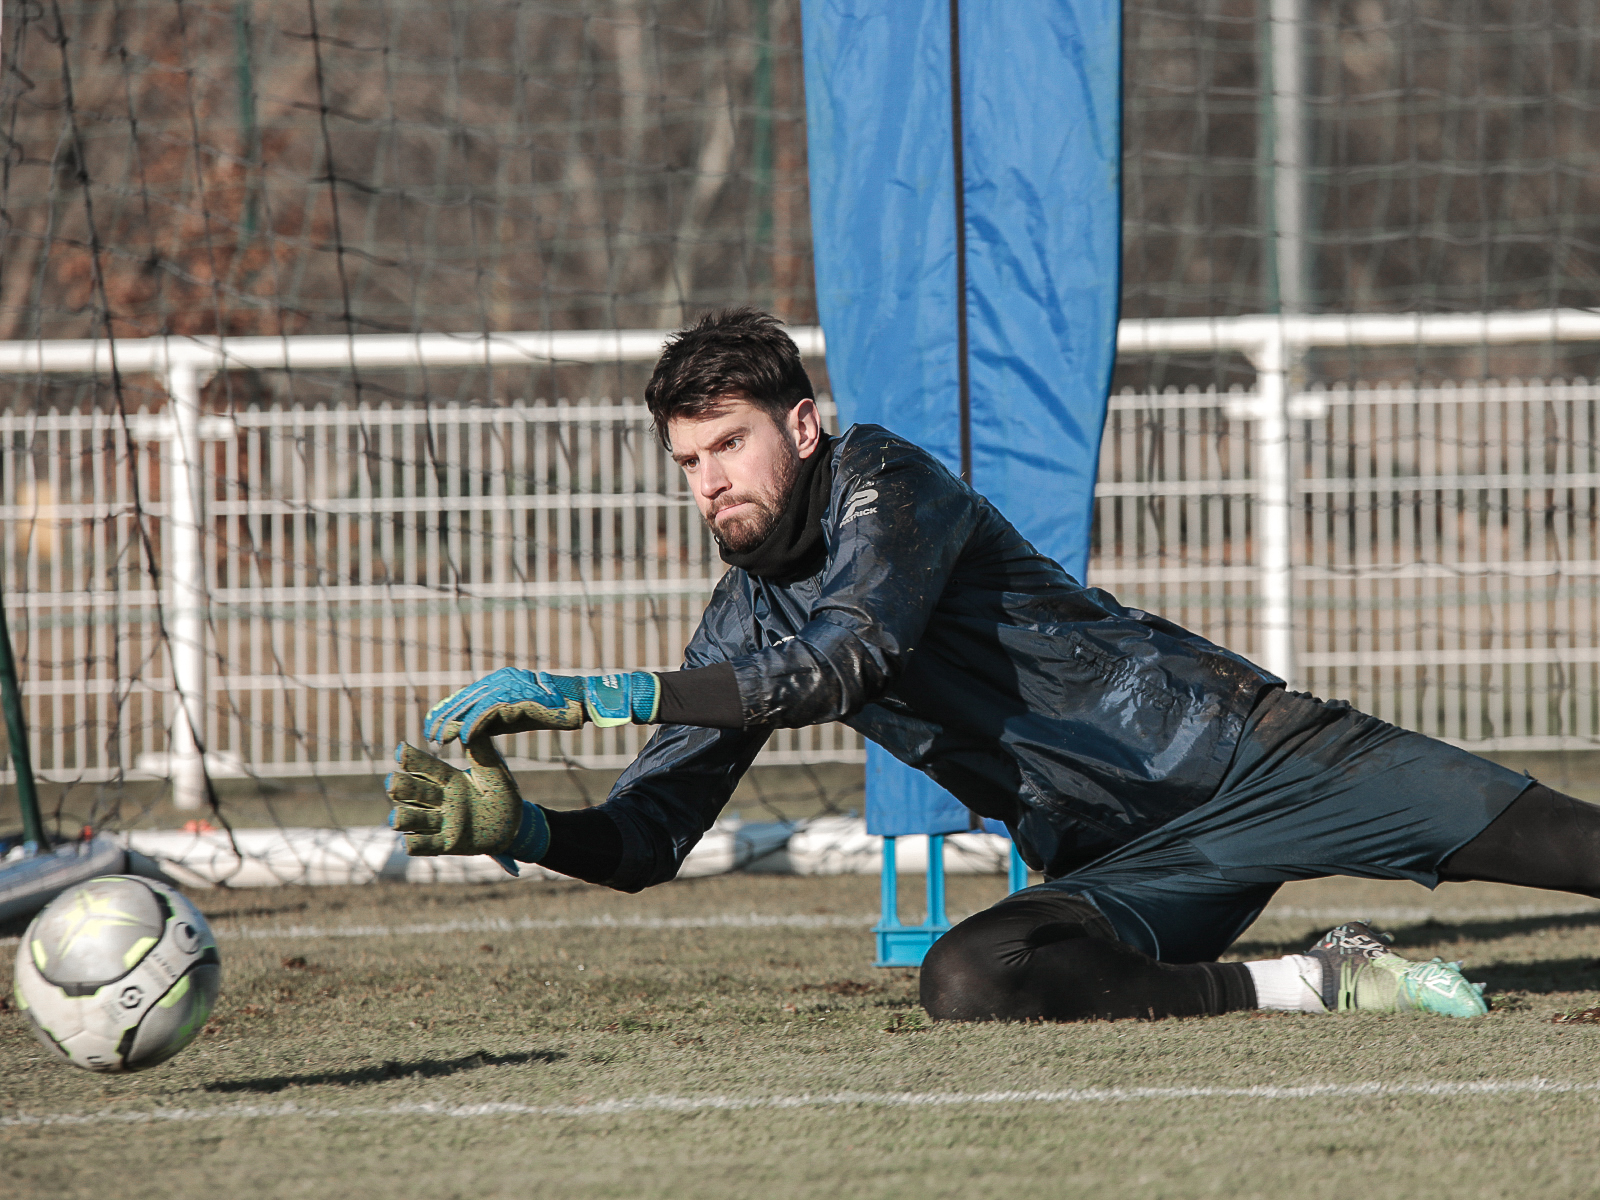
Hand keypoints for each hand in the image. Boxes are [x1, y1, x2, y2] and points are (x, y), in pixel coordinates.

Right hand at [385, 736, 546, 875]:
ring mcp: (440, 822)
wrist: (517, 825)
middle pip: (409, 790)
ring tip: (398, 817)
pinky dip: (413, 843)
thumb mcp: (492, 765)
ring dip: (402, 817)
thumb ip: (477, 742)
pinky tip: (410, 840)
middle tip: (395, 783)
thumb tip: (454, 724)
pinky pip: (420, 846)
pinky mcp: (445, 844)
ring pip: (409, 818)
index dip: (410, 758)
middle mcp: (438, 799)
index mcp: (447, 778)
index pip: (423, 766)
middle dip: (399, 786)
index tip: (402, 751)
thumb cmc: (501, 791)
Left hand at [423, 667, 658, 743]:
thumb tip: (471, 731)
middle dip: (445, 716)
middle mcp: (502, 678)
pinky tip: (463, 738)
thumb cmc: (555, 710)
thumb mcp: (518, 715)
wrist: (585, 703)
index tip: (431, 726)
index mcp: (501, 680)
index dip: (448, 710)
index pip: (467, 695)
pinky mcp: (519, 695)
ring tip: (441, 739)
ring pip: (472, 705)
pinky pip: (490, 712)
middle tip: (429, 734)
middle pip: (465, 697)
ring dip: (454, 723)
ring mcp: (511, 684)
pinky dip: (474, 725)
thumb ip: (495, 718)